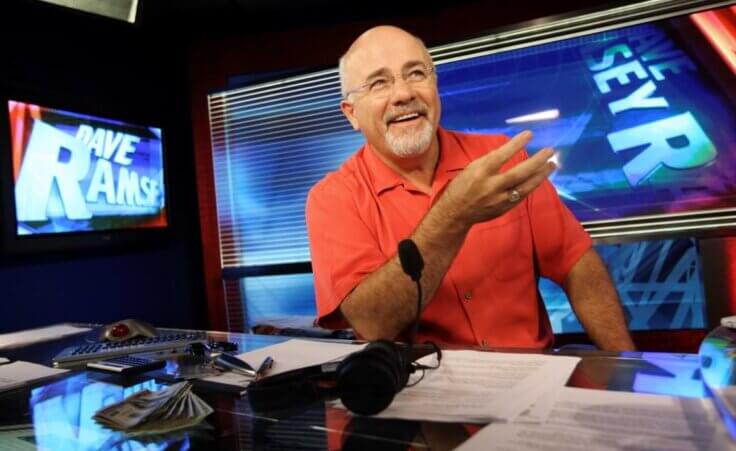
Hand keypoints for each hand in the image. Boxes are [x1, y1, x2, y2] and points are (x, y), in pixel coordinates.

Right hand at [441, 130, 555, 225]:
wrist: (456, 213)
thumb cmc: (462, 186)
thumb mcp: (471, 168)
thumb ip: (490, 161)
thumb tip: (508, 150)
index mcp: (480, 172)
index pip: (501, 156)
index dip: (516, 144)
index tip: (529, 134)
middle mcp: (491, 186)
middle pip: (518, 173)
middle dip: (536, 161)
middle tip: (549, 151)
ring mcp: (500, 199)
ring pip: (525, 186)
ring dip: (540, 175)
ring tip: (552, 164)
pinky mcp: (504, 208)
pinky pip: (522, 195)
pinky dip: (532, 185)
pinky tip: (539, 178)